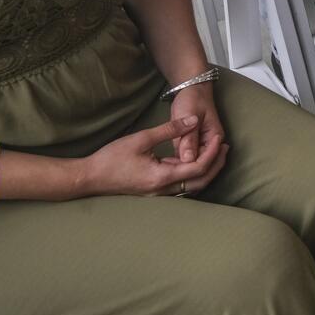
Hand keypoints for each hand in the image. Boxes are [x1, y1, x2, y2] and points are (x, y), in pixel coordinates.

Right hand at [75, 113, 226, 197]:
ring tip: (214, 151)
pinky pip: (179, 185)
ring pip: (191, 185)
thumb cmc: (112, 158)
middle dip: (216, 165)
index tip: (220, 139)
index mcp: (162, 177)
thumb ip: (170, 129)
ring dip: (205, 169)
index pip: (198, 169)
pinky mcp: (154, 191)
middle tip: (225, 148)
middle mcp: (164, 190)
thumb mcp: (141, 138)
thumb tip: (193, 120)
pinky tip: (192, 157)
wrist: (90, 177)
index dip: (212, 153)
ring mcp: (159, 193)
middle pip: (200, 182)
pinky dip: (190, 173)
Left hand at [169, 80, 227, 170]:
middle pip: (201, 167)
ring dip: (179, 168)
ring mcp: (202, 146)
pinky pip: (186, 159)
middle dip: (184, 171)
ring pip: (192, 164)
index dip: (188, 167)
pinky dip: (176, 163)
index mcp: (215, 138)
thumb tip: (187, 160)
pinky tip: (163, 164)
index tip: (169, 167)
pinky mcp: (193, 146)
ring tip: (161, 169)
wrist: (191, 89)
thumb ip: (188, 138)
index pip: (204, 160)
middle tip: (163, 169)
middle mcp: (211, 146)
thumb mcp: (189, 115)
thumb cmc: (192, 100)